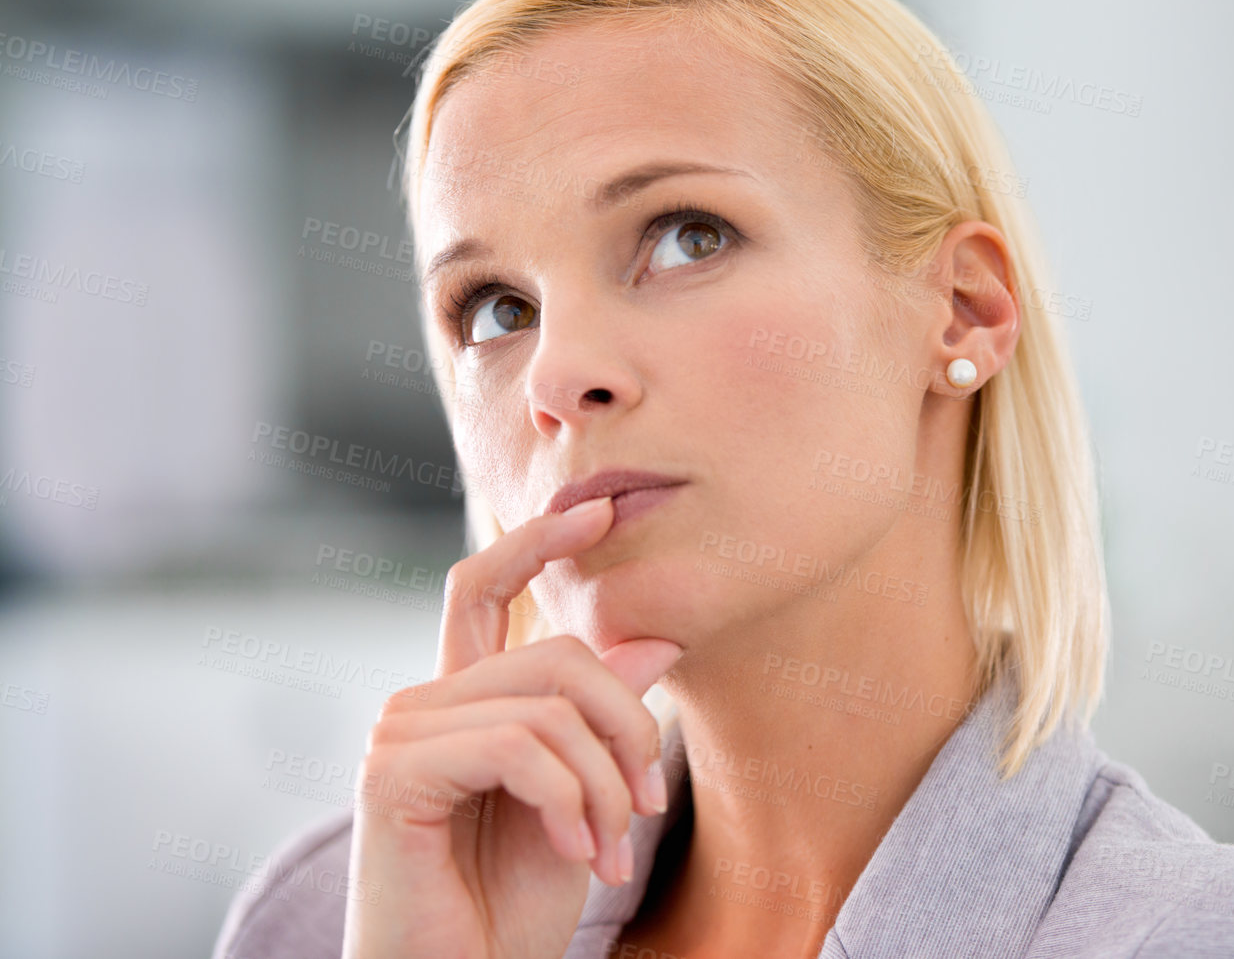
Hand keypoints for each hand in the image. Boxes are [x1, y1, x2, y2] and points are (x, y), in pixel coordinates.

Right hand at [341, 496, 684, 958]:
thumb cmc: (515, 909)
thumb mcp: (586, 801)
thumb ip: (605, 722)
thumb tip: (655, 642)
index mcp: (466, 702)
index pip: (486, 589)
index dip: (536, 539)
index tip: (598, 509)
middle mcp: (425, 703)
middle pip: (557, 656)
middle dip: (627, 731)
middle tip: (647, 810)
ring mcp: (401, 733)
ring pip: (549, 705)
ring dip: (604, 787)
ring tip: (606, 853)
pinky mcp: (393, 774)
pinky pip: (517, 748)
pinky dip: (567, 802)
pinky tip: (572, 854)